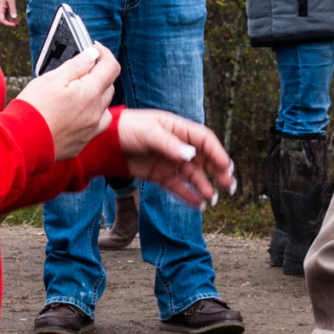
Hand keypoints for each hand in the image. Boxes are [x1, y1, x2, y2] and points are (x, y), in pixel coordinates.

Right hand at [0, 0, 19, 27]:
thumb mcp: (11, 0)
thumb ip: (13, 8)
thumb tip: (14, 17)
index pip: (2, 20)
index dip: (8, 24)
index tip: (14, 25)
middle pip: (3, 21)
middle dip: (10, 23)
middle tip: (18, 22)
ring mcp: (0, 11)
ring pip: (5, 19)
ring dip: (11, 21)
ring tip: (18, 21)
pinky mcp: (3, 10)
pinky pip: (6, 16)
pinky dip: (11, 18)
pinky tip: (16, 18)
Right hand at [17, 43, 117, 158]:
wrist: (22, 141)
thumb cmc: (34, 108)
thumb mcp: (52, 78)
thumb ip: (76, 66)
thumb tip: (91, 56)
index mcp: (90, 93)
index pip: (111, 67)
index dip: (104, 53)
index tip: (94, 50)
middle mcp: (96, 112)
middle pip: (108, 86)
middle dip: (98, 75)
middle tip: (78, 71)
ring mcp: (91, 129)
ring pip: (104, 107)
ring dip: (96, 97)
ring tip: (76, 94)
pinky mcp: (82, 142)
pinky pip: (95, 125)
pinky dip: (91, 116)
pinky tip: (76, 114)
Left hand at [116, 108, 234, 206]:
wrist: (104, 143)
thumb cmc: (127, 128)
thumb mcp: (149, 133)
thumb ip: (169, 145)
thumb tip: (191, 155)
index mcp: (178, 129)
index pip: (204, 140)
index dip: (217, 153)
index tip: (226, 167)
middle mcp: (178, 146)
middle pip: (204, 159)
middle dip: (218, 172)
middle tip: (229, 185)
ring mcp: (170, 161)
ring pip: (193, 175)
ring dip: (204, 186)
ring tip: (213, 199)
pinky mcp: (160, 175)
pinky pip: (177, 186)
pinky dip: (188, 195)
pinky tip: (198, 205)